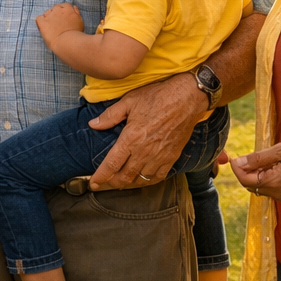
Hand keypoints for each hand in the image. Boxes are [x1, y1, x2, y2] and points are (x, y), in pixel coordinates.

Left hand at [35, 3, 83, 45]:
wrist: (68, 43)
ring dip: (48, 19)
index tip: (64, 19)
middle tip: (58, 25)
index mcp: (68, 9)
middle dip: (56, 15)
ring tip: (52, 29)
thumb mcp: (80, 21)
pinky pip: (39, 19)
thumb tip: (74, 7)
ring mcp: (50, 16)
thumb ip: (76, 13)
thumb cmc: (76, 34)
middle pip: (55, 8)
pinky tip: (44, 28)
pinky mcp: (43, 23)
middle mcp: (58, 10)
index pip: (64, 5)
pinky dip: (40, 22)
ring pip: (47, 13)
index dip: (64, 12)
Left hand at [87, 73, 203, 189]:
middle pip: (125, 176)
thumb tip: (93, 124)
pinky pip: (158, 177)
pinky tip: (143, 178)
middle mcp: (144, 152)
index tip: (94, 184)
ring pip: (141, 179)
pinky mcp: (172, 157)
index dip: (101, 177)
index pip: (112, 164)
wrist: (187, 99)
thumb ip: (110, 115)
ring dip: (129, 183)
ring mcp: (159, 157)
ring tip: (122, 181)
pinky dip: (148, 181)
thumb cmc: (158, 97)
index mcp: (131, 138)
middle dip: (113, 182)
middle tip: (106, 183)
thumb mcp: (129, 101)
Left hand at [230, 142, 280, 203]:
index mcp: (273, 182)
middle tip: (248, 157)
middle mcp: (276, 193)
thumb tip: (239, 162)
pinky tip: (271, 167)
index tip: (233, 157)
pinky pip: (267, 189)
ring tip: (263, 160)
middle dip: (245, 171)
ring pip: (258, 187)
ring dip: (255, 175)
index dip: (236, 168)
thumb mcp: (280, 150)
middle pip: (249, 185)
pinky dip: (264, 179)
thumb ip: (257, 158)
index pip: (244, 179)